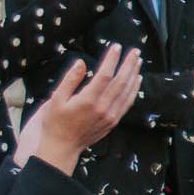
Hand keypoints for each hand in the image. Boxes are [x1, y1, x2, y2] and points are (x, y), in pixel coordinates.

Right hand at [22, 44, 143, 171]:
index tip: (116, 47)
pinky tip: (136, 80)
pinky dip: (133, 90)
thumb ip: (70, 79)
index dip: (112, 60)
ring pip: (127, 92)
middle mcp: (102, 108)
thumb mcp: (56, 99)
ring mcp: (110, 116)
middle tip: (134, 51)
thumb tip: (81, 62)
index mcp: (87, 101)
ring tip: (137, 61)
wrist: (62, 147)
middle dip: (128, 64)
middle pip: (120, 82)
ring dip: (133, 74)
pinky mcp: (113, 121)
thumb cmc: (55, 122)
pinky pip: (127, 103)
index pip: (105, 75)